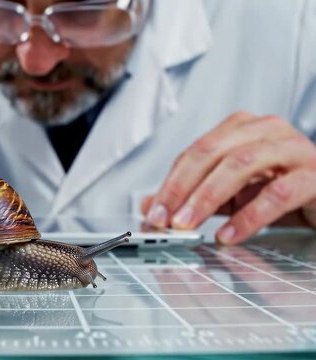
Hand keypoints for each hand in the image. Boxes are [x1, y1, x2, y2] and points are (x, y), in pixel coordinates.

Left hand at [142, 112, 315, 244]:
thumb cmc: (284, 188)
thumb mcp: (232, 193)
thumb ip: (193, 196)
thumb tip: (150, 206)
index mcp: (243, 128)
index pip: (196, 151)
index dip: (171, 182)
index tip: (153, 211)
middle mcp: (267, 131)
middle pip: (212, 153)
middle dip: (182, 188)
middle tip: (165, 219)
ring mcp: (293, 149)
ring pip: (240, 165)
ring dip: (207, 198)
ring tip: (187, 225)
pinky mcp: (315, 176)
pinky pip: (277, 194)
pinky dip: (247, 217)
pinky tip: (228, 235)